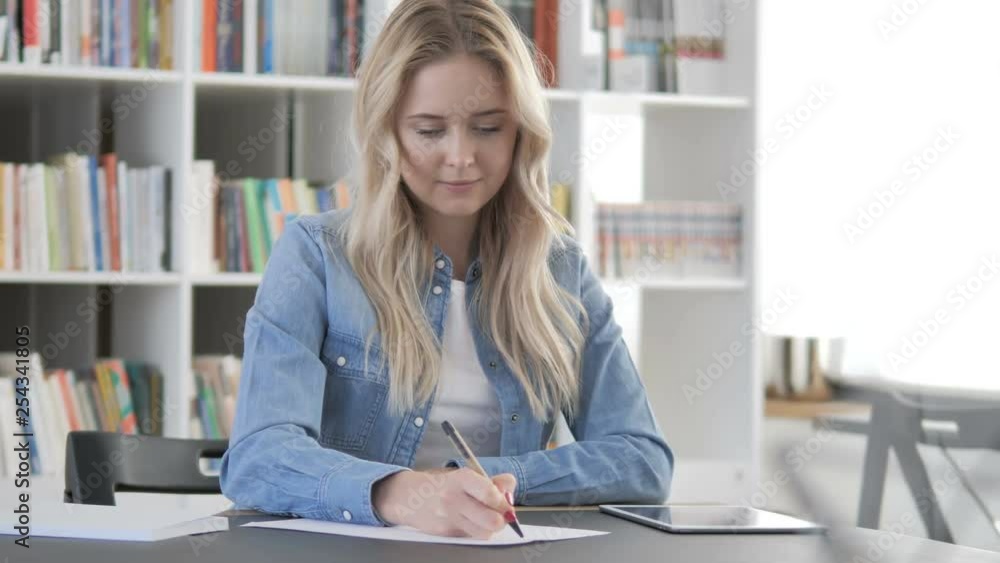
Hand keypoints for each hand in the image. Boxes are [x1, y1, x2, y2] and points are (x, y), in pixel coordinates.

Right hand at [372, 467, 516, 538]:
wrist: (409, 497)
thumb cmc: (442, 486)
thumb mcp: (465, 476)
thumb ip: (492, 481)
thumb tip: (511, 486)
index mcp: (460, 479)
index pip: (490, 493)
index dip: (503, 501)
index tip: (506, 503)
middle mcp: (453, 499)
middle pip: (491, 520)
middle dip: (501, 519)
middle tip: (501, 514)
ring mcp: (448, 518)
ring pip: (484, 533)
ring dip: (490, 528)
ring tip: (485, 518)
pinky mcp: (444, 533)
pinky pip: (471, 537)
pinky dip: (476, 531)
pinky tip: (469, 522)